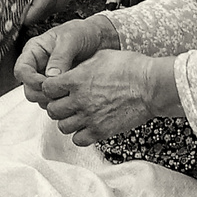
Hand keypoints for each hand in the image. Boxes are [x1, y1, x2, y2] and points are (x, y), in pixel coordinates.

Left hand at [0, 0, 91, 24]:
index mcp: (48, 3)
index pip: (26, 19)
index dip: (14, 15)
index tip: (2, 8)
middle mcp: (55, 7)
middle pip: (33, 17)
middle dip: (20, 11)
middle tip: (8, 1)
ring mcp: (59, 4)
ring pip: (39, 12)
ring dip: (30, 6)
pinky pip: (46, 6)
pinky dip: (37, 2)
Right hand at [14, 15, 116, 103]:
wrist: (101, 40)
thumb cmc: (84, 33)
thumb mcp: (71, 39)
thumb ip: (60, 56)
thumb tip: (50, 76)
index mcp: (35, 51)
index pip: (21, 70)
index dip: (30, 80)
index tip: (46, 83)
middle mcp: (38, 66)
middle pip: (28, 88)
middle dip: (42, 93)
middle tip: (59, 92)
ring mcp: (48, 79)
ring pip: (40, 98)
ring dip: (52, 100)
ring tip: (68, 94)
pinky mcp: (60, 88)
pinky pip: (54, 101)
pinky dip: (62, 102)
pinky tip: (73, 96)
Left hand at [39, 51, 175, 146]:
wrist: (151, 86)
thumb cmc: (130, 67)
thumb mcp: (100, 56)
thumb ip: (80, 67)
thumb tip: (70, 72)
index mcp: (75, 80)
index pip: (46, 88)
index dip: (50, 88)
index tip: (57, 88)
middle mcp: (78, 100)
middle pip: (52, 110)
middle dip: (57, 105)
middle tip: (66, 102)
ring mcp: (89, 117)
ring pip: (62, 126)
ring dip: (67, 120)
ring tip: (76, 115)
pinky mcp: (101, 131)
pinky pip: (78, 139)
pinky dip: (79, 135)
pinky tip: (87, 126)